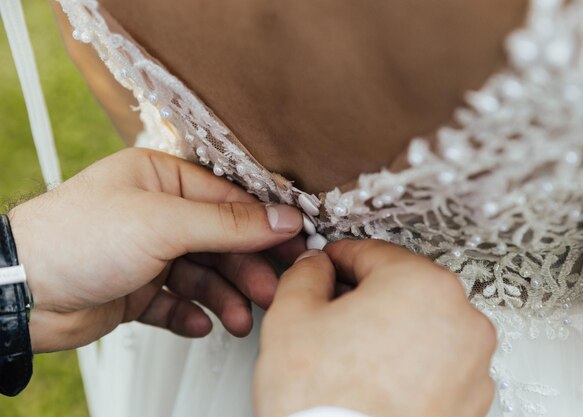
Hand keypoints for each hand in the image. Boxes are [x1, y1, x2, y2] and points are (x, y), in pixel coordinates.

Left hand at [8, 148, 303, 352]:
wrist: (19, 293)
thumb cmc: (74, 238)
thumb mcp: (162, 222)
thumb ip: (228, 222)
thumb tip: (279, 217)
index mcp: (160, 180)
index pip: (227, 199)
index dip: (263, 223)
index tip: (295, 241)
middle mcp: (155, 214)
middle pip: (220, 241)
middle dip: (246, 268)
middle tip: (269, 289)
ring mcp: (147, 253)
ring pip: (202, 275)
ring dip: (225, 297)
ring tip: (240, 319)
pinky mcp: (136, 289)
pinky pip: (176, 303)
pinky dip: (192, 314)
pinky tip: (202, 323)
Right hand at [254, 240, 495, 416]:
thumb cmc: (326, 405)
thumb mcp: (292, 317)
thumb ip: (305, 275)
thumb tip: (316, 267)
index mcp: (421, 285)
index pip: (374, 252)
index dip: (340, 258)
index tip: (328, 266)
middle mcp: (461, 319)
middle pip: (402, 287)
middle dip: (366, 295)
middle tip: (333, 314)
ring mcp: (473, 363)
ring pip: (422, 325)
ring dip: (390, 329)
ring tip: (353, 354)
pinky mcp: (472, 400)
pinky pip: (437, 363)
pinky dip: (411, 364)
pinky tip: (377, 379)